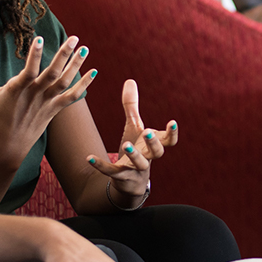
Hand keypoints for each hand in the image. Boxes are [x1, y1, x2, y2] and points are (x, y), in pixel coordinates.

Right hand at [0, 36, 96, 169]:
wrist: (8, 148)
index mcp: (17, 89)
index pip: (28, 70)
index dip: (34, 56)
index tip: (40, 38)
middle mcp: (34, 95)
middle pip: (52, 73)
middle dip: (64, 55)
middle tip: (74, 37)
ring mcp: (46, 103)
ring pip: (64, 82)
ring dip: (76, 65)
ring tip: (85, 47)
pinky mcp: (54, 110)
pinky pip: (72, 97)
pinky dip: (83, 85)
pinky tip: (94, 72)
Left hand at [85, 80, 176, 207]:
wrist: (131, 181)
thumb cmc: (136, 149)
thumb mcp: (134, 127)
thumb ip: (132, 106)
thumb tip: (129, 80)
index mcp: (154, 146)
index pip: (168, 141)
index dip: (172, 133)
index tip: (172, 122)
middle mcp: (149, 158)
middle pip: (156, 152)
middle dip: (153, 143)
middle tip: (148, 132)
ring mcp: (136, 169)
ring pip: (138, 163)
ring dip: (133, 154)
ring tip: (125, 145)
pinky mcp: (121, 177)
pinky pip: (111, 171)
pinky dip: (100, 165)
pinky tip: (88, 158)